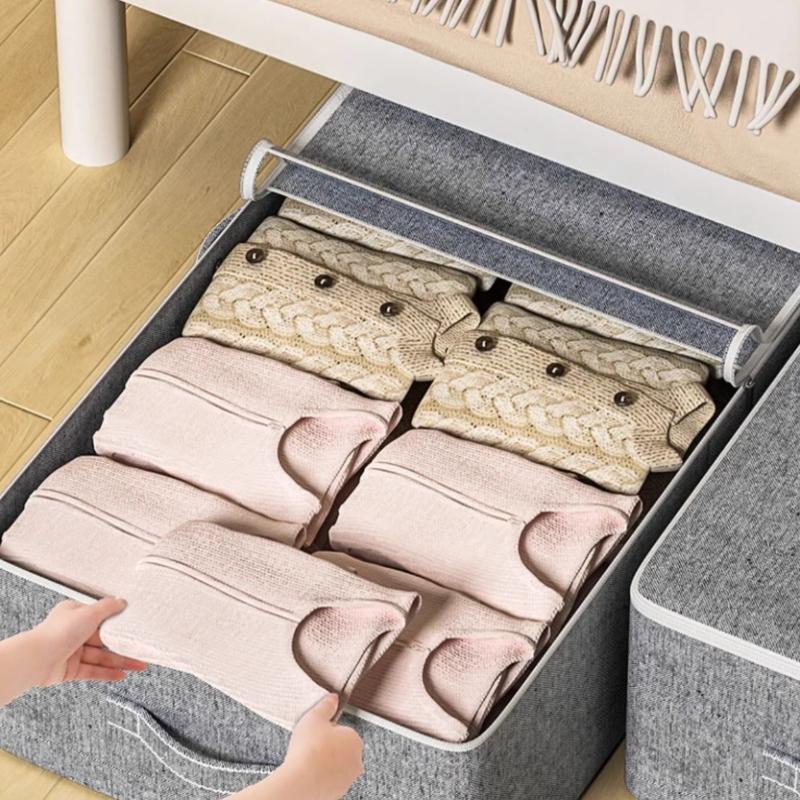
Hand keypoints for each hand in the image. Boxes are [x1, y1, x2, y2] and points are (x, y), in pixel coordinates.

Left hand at [28, 598, 146, 686]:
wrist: (36, 659)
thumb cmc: (58, 632)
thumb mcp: (89, 612)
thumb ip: (108, 607)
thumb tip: (122, 601)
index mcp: (75, 615)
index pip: (101, 617)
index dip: (119, 623)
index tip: (134, 627)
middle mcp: (73, 632)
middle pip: (104, 640)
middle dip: (124, 646)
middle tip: (142, 650)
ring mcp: (72, 652)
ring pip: (102, 657)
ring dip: (120, 661)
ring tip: (138, 665)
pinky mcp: (70, 670)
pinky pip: (93, 671)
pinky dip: (108, 673)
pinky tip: (122, 674)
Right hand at [283, 694, 363, 799]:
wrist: (301, 781)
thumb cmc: (309, 748)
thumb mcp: (315, 717)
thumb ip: (326, 706)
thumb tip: (333, 698)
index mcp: (354, 739)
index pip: (344, 731)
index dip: (328, 731)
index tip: (317, 733)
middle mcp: (356, 760)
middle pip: (343, 750)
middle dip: (330, 748)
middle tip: (312, 747)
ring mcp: (348, 779)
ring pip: (338, 766)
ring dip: (327, 764)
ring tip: (309, 761)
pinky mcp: (338, 792)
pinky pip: (331, 781)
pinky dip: (323, 778)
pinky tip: (310, 774)